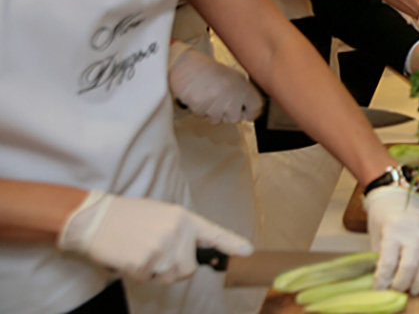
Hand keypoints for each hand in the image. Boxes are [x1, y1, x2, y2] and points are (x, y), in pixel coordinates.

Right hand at [57, 190, 251, 282]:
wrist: (96, 218)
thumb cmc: (128, 216)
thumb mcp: (161, 215)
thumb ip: (180, 231)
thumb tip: (190, 251)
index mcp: (183, 218)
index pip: (213, 233)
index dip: (231, 244)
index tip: (247, 252)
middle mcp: (178, 233)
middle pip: (188, 269)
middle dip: (173, 268)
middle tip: (154, 252)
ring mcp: (162, 248)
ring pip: (169, 277)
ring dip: (155, 271)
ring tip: (140, 250)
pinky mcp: (145, 262)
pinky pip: (148, 279)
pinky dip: (137, 273)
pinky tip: (128, 255)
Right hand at [168, 42, 262, 123]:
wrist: (187, 64)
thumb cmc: (209, 71)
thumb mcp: (233, 77)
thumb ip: (242, 94)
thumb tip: (248, 113)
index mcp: (242, 85)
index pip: (256, 106)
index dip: (251, 113)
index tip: (246, 114)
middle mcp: (231, 93)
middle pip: (234, 119)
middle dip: (226, 113)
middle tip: (219, 100)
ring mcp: (215, 100)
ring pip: (216, 120)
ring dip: (211, 111)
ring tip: (206, 95)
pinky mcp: (199, 104)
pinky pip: (201, 116)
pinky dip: (198, 109)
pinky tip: (197, 95)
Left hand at [365, 185, 418, 294]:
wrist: (395, 196)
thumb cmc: (382, 218)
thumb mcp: (375, 237)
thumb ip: (379, 259)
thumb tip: (384, 283)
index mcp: (392, 229)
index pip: (388, 262)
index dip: (383, 281)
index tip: (379, 289)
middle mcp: (411, 229)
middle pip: (410, 264)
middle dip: (403, 283)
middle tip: (397, 290)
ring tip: (414, 289)